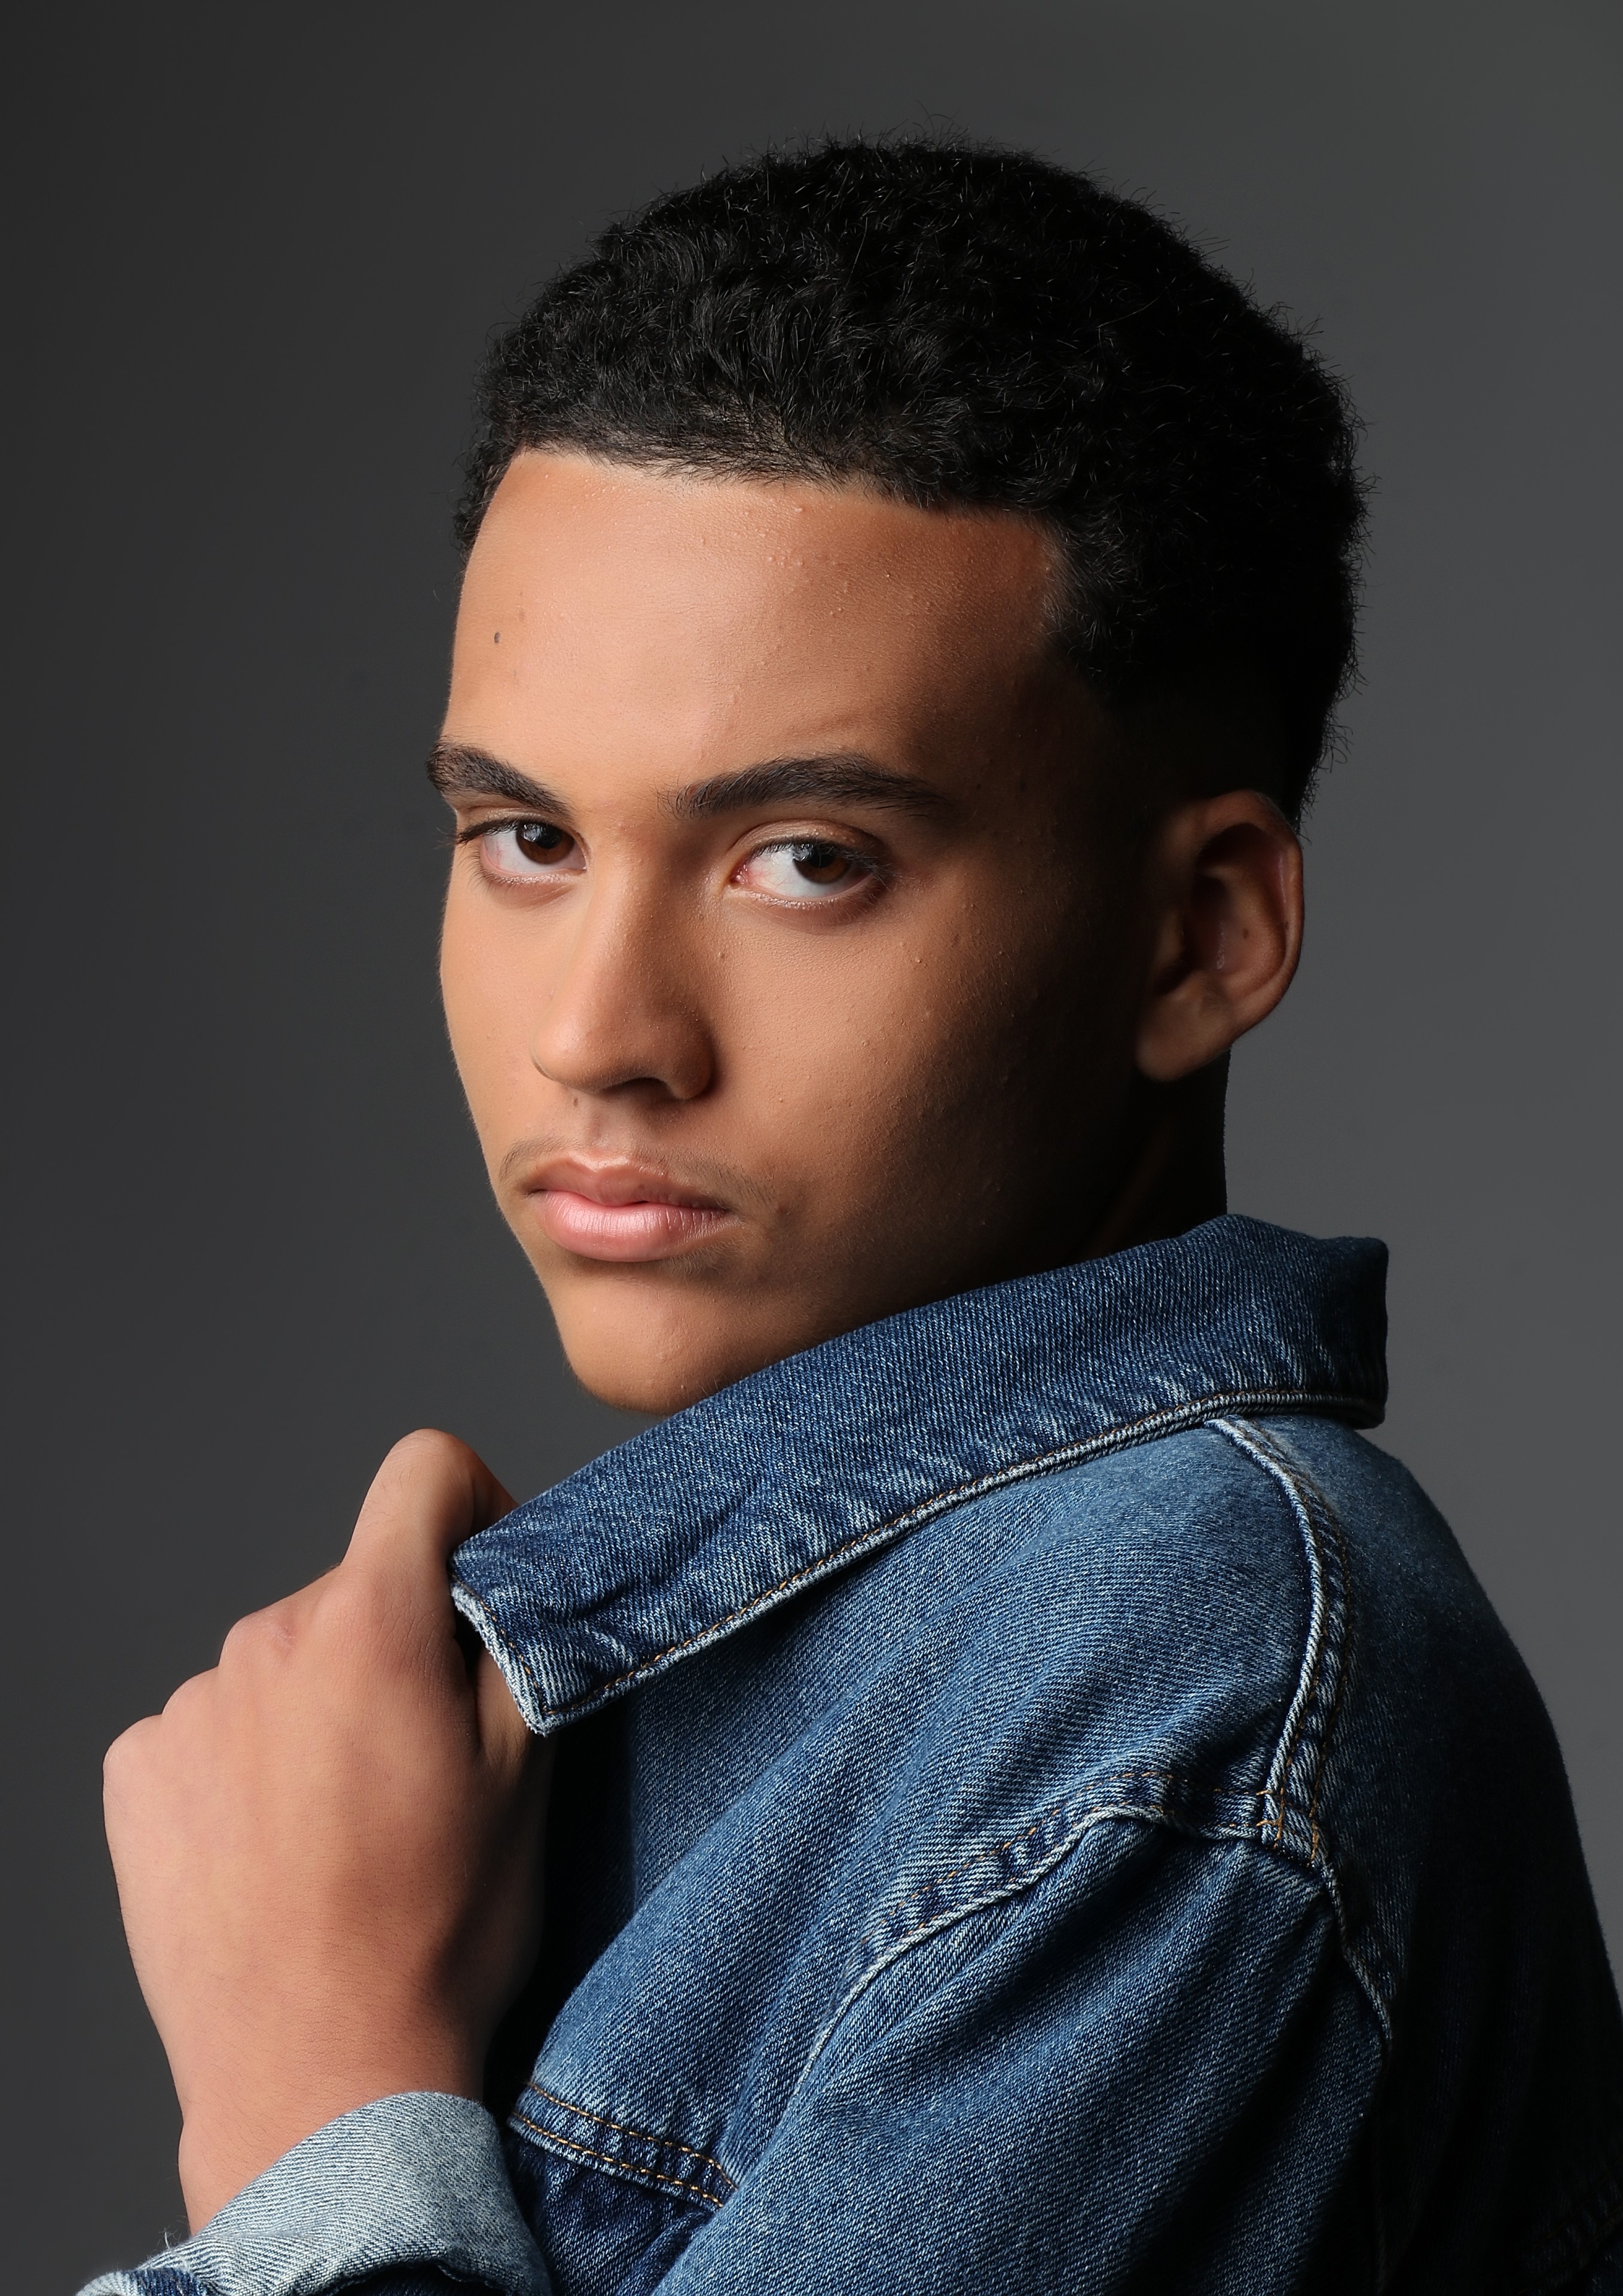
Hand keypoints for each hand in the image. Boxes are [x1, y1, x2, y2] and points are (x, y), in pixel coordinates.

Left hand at [103, 1430, 547, 2230]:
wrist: (318, 2076)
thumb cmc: (437, 1933)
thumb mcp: (528, 1774)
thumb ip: (518, 1642)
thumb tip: (507, 1579)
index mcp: (372, 1624)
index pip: (424, 1471)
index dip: (473, 1509)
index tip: (484, 1589)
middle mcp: (267, 1640)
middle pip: (354, 1588)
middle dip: (397, 1645)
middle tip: (423, 1761)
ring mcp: (190, 1707)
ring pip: (281, 1662)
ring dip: (318, 1710)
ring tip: (347, 1825)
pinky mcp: (135, 1773)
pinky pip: (209, 1726)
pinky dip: (246, 1765)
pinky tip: (275, 1849)